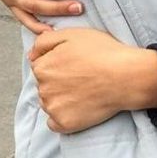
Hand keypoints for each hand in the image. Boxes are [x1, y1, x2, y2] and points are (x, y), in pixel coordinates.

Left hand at [29, 29, 156, 132]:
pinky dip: (64, 115)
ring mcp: (53, 108)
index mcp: (43, 67)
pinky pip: (55, 122)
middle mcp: (43, 88)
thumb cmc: (103, 52)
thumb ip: (45, 41)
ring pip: (50, 102)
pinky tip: (80, 104)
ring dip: (61, 97)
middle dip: (58, 80)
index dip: (59, 62)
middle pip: (45, 85)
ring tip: (84, 89)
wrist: (126, 76)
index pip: (41, 66)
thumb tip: (31, 54)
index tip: (75, 62)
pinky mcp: (64, 123)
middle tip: (82, 75)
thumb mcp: (74, 34)